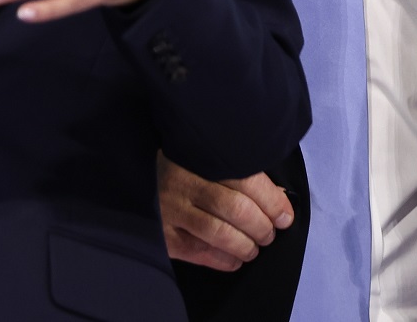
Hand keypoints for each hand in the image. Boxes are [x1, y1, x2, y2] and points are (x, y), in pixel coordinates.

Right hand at [157, 154, 292, 270]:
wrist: (132, 178)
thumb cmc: (179, 166)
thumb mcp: (203, 157)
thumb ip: (237, 172)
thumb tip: (278, 199)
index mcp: (197, 157)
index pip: (245, 179)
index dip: (272, 201)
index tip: (285, 215)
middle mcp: (182, 183)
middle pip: (235, 208)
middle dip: (262, 226)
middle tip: (270, 232)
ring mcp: (170, 210)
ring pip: (219, 233)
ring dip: (246, 245)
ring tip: (254, 247)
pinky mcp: (162, 235)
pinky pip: (200, 253)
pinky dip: (225, 260)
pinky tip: (235, 259)